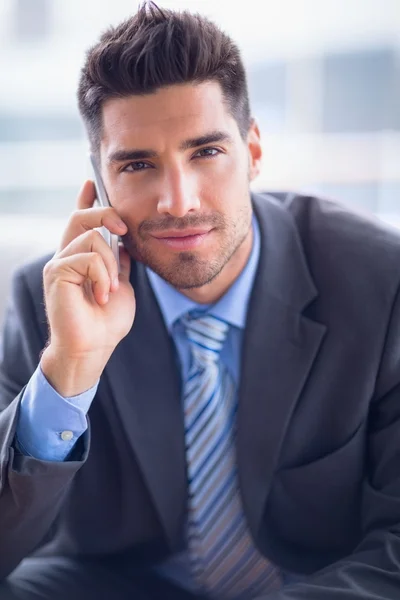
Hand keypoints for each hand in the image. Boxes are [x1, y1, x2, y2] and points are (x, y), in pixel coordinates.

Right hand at [41, 180, 135, 396]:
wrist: (94, 347)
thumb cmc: (106, 322)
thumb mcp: (120, 286)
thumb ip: (119, 264)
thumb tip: (126, 244)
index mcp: (81, 258)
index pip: (80, 222)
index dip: (85, 200)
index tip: (92, 181)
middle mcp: (66, 257)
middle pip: (80, 217)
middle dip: (104, 213)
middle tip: (123, 228)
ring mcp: (59, 264)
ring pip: (91, 238)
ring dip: (110, 265)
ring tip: (110, 289)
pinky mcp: (57, 274)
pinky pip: (87, 258)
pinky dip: (102, 277)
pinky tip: (101, 297)